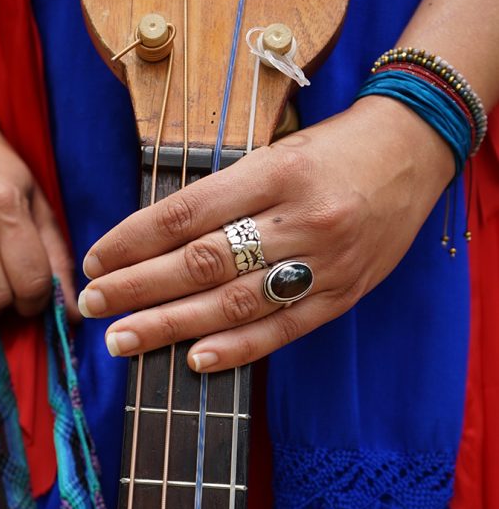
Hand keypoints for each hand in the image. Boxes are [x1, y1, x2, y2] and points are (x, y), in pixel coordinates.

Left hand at [77, 96, 454, 371]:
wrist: (415, 152)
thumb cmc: (333, 149)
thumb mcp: (275, 151)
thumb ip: (223, 193)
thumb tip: (154, 242)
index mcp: (275, 172)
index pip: (188, 212)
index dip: (133, 240)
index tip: (95, 261)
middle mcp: (300, 219)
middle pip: (203, 262)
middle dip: (139, 287)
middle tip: (93, 305)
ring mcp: (324, 263)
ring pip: (235, 302)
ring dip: (171, 325)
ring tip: (123, 339)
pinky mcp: (342, 295)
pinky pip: (283, 329)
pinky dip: (237, 349)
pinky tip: (194, 359)